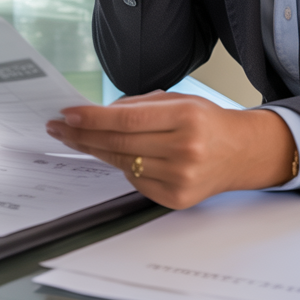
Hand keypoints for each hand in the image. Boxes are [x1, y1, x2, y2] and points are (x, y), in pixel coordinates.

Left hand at [45, 92, 295, 209]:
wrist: (240, 153)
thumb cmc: (207, 122)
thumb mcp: (179, 100)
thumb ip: (140, 106)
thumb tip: (98, 114)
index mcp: (186, 117)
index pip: (126, 121)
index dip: (92, 119)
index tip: (67, 114)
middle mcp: (184, 150)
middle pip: (119, 144)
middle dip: (83, 135)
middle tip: (59, 128)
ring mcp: (180, 178)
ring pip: (123, 164)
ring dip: (96, 151)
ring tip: (76, 139)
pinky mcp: (176, 199)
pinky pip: (135, 181)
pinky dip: (123, 166)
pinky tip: (114, 155)